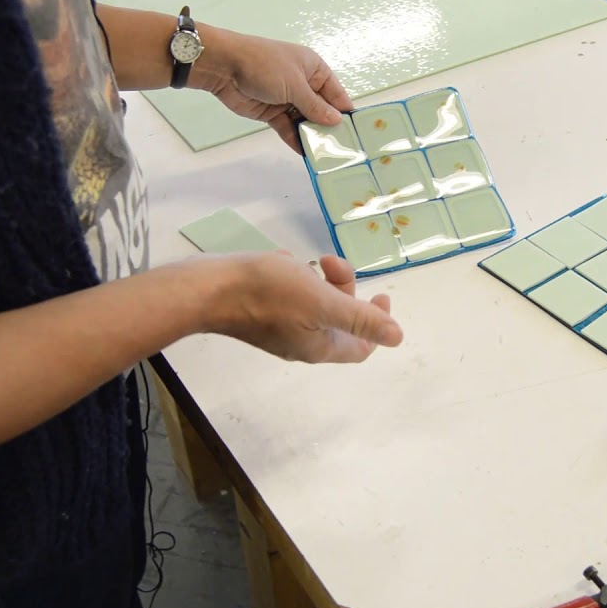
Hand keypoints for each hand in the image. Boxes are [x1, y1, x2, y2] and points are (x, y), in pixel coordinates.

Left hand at [193, 28, 353, 151]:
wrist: (224, 67)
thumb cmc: (264, 65)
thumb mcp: (294, 84)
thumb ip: (315, 106)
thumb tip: (337, 120)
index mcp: (314, 70)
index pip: (337, 95)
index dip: (346, 113)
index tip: (358, 134)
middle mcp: (304, 85)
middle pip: (322, 111)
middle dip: (330, 128)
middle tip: (345, 151)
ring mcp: (288, 100)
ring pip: (305, 122)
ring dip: (313, 136)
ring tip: (327, 156)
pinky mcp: (272, 113)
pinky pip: (289, 128)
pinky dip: (296, 140)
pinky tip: (306, 154)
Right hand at [194, 251, 401, 362]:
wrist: (208, 289)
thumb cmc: (267, 294)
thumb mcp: (322, 302)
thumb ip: (360, 318)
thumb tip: (398, 337)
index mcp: (319, 347)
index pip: (361, 347)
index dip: (377, 324)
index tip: (380, 294)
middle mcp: (300, 343)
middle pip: (338, 320)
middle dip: (343, 288)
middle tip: (331, 263)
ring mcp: (278, 328)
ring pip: (313, 303)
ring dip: (317, 280)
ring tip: (303, 262)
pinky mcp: (259, 311)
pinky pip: (288, 294)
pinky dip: (293, 276)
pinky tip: (282, 260)